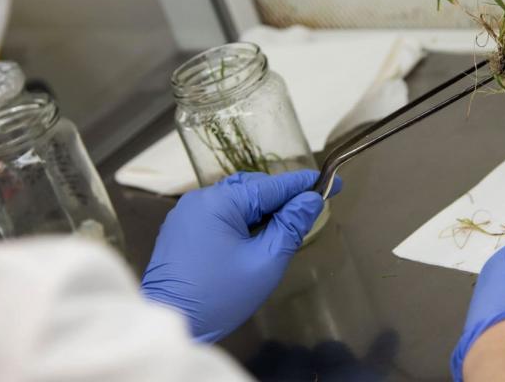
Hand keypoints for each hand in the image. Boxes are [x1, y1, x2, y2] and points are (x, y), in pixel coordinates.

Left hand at [141, 169, 337, 342]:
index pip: (272, 185)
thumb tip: (311, 200)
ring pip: (235, 201)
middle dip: (282, 198)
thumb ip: (290, 227)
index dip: (305, 185)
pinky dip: (241, 219)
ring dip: (261, 210)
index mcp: (220, 201)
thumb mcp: (264, 262)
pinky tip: (255, 235)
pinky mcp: (181, 230)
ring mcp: (187, 214)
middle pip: (252, 189)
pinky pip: (219, 214)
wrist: (171, 323)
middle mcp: (200, 198)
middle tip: (310, 211)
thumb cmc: (220, 295)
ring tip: (285, 225)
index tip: (334, 182)